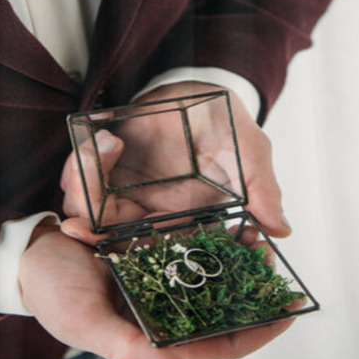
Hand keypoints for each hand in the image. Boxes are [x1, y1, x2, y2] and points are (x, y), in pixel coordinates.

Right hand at [18, 224, 295, 358]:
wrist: (35, 252)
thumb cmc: (54, 293)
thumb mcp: (88, 323)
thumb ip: (131, 348)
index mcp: (156, 333)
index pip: (219, 342)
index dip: (256, 332)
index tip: (286, 314)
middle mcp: (166, 307)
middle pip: (224, 304)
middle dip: (254, 288)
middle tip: (273, 261)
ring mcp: (163, 276)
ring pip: (213, 272)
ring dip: (238, 257)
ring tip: (258, 235)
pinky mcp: (156, 249)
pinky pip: (192, 244)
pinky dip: (213, 235)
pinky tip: (229, 221)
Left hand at [60, 81, 290, 244]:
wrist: (201, 91)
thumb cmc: (227, 124)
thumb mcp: (250, 153)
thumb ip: (261, 188)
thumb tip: (281, 229)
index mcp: (189, 223)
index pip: (166, 257)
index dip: (143, 267)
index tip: (119, 260)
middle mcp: (156, 216)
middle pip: (116, 243)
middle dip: (93, 238)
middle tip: (77, 227)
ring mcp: (130, 194)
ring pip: (92, 214)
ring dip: (83, 193)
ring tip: (100, 152)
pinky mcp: (111, 170)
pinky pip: (83, 181)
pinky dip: (81, 166)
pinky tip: (103, 138)